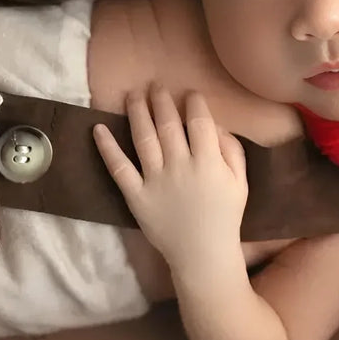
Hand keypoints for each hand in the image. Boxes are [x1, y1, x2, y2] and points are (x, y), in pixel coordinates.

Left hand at [93, 86, 247, 276]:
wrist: (203, 255)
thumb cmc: (224, 216)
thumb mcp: (240, 182)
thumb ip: (231, 150)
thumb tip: (214, 124)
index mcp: (209, 162)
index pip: (199, 122)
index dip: (194, 102)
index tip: (189, 93)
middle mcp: (180, 166)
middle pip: (168, 124)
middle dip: (161, 100)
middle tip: (155, 84)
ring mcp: (155, 180)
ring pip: (143, 138)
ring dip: (137, 111)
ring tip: (132, 94)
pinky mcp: (136, 196)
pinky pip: (119, 168)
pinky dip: (107, 147)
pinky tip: (98, 128)